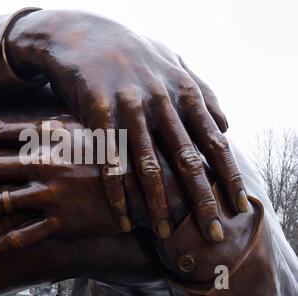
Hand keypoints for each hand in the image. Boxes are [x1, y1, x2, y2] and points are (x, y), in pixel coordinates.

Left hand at [0, 118, 124, 264]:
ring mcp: (50, 195)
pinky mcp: (60, 222)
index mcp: (51, 138)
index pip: (1, 132)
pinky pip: (18, 238)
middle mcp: (44, 164)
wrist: (151, 182)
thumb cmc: (121, 150)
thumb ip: (61, 123)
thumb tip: (35, 118)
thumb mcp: (91, 126)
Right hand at [4, 10, 247, 240]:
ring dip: (158, 204)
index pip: (214, 141)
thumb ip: (202, 92)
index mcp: (183, 91)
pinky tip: (124, 218)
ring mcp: (129, 107)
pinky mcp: (98, 113)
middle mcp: (160, 100)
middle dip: (202, 200)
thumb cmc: (133, 54)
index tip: (239, 205)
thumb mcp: (173, 63)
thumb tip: (227, 126)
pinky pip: (110, 162)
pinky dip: (117, 194)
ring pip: (147, 167)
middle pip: (187, 160)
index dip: (229, 175)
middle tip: (213, 233)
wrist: (84, 35)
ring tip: (166, 233)